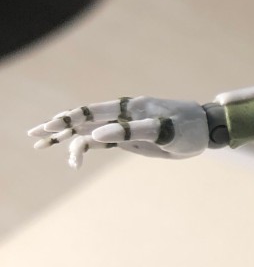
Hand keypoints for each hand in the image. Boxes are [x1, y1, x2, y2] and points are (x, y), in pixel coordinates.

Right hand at [28, 97, 210, 166]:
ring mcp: (125, 127)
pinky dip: (86, 147)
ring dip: (67, 138)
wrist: (206, 130)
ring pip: (89, 131)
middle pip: (84, 120)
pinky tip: (72, 157)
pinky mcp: (131, 138)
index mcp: (129, 108)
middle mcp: (123, 115)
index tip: (50, 127)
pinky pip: (103, 142)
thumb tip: (99, 134)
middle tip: (33, 136)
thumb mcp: (164, 130)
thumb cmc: (189, 127)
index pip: (92, 112)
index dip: (69, 119)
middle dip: (58, 127)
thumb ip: (131, 131)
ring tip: (41, 145)